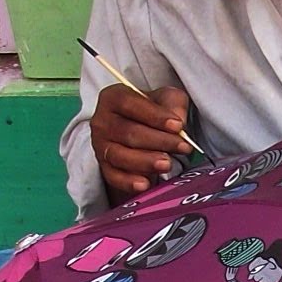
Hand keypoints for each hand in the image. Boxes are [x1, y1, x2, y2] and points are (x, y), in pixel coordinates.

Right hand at [90, 82, 192, 199]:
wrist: (142, 133)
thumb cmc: (153, 114)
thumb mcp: (166, 99)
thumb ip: (173, 104)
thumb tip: (179, 123)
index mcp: (114, 97)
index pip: (130, 103)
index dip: (155, 115)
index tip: (177, 125)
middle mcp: (102, 121)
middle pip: (128, 132)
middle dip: (158, 141)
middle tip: (181, 147)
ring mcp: (100, 145)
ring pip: (121, 155)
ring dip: (146, 161)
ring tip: (167, 163)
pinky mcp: (104, 167)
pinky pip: (114, 176)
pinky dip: (129, 182)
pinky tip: (145, 184)